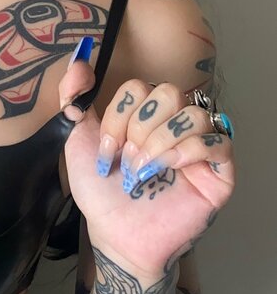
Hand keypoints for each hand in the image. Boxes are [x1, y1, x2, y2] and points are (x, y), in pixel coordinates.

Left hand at [58, 44, 236, 275]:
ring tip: (144, 171)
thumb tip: (78, 59)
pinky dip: (189, 151)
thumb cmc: (99, 190)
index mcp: (144, 114)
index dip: (118, 116)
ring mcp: (199, 147)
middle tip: (128, 160)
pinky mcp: (219, 173)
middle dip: (139, 127)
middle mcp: (174, 124)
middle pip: (169, 93)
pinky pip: (219, 142)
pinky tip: (169, 168)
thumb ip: (73, 97)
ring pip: (193, 115)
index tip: (107, 150)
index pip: (138, 87)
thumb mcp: (77, 139)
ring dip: (160, 143)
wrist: (115, 235)